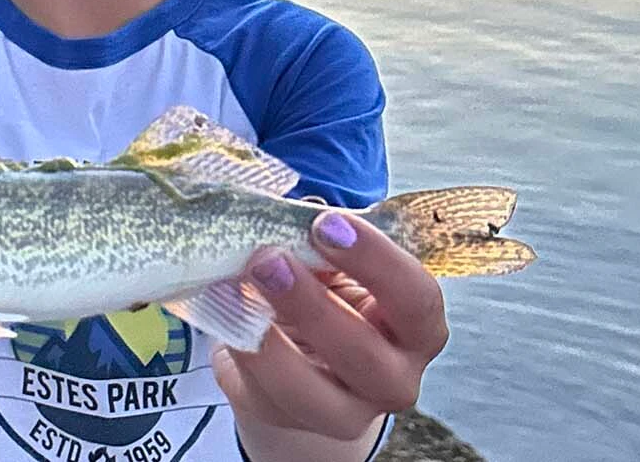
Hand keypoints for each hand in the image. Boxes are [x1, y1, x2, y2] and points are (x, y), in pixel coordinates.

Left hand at [212, 211, 448, 441]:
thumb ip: (320, 246)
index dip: (375, 261)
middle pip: (364, 354)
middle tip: (269, 260)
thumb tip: (283, 218)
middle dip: (311, 305)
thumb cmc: (327, 295)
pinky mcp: (292, 421)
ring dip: (267, 340)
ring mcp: (347, 412)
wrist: (299, 356)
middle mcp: (394, 378)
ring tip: (236, 291)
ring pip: (310, 393)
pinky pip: (263, 395)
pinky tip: (222, 311)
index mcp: (416, 327)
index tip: (327, 224)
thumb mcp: (334, 267)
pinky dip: (239, 349)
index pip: (416, 298)